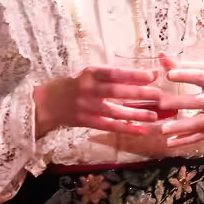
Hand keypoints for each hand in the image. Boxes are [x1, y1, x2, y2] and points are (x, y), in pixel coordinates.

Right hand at [33, 66, 164, 139]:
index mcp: (89, 73)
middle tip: (159, 94)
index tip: (152, 75)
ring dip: (136, 113)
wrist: (45, 103)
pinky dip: (126, 128)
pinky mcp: (86, 121)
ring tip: (154, 115)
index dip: (134, 74)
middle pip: (117, 92)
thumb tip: (136, 75)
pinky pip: (110, 126)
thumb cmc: (69, 85)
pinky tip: (141, 130)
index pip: (114, 73)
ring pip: (115, 111)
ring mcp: (86, 107)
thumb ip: (106, 75)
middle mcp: (88, 89)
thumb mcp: (85, 73)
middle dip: (140, 93)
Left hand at [152, 56, 203, 151]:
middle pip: (198, 101)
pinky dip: (186, 140)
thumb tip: (162, 57)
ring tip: (163, 129)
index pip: (200, 76)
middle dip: (179, 103)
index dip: (185, 75)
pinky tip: (171, 142)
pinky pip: (201, 136)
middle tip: (160, 103)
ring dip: (181, 127)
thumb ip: (185, 66)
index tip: (169, 74)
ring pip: (199, 122)